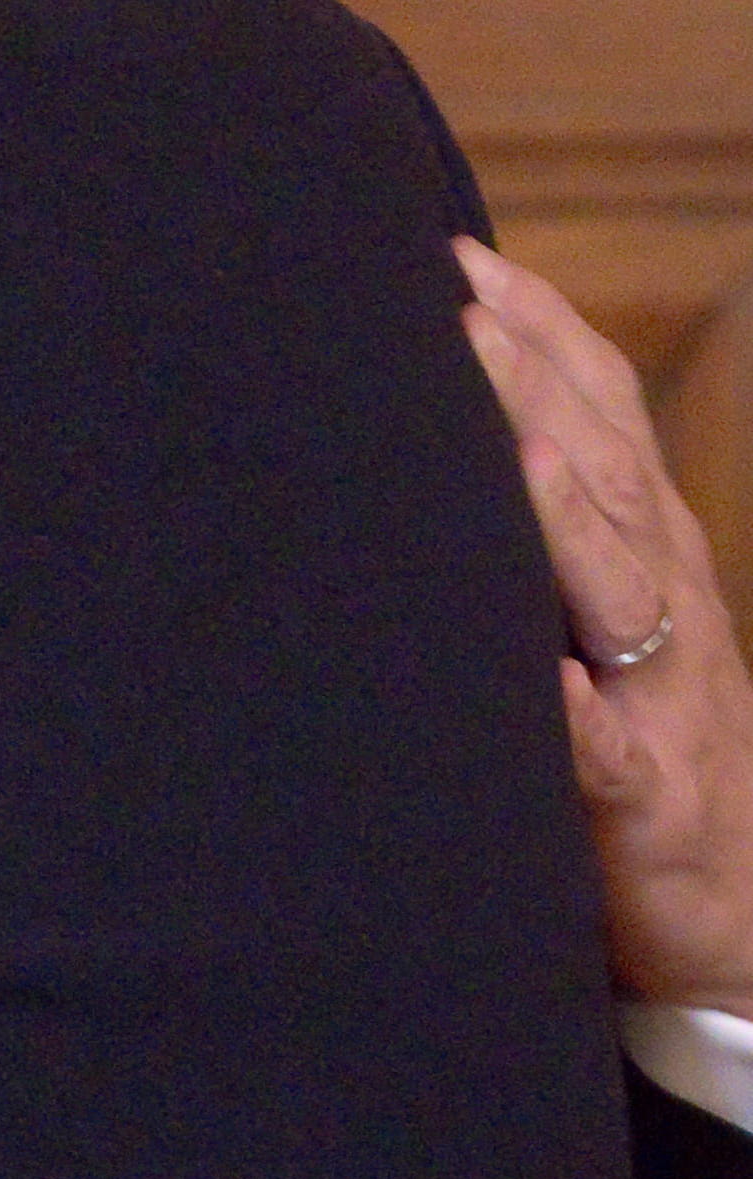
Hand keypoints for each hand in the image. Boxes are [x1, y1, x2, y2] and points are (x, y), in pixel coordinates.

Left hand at [458, 235, 752, 1013]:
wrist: (738, 919)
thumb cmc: (644, 757)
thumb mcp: (600, 630)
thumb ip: (544, 541)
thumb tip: (453, 437)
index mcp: (649, 558)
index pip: (603, 417)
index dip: (544, 334)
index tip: (461, 259)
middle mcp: (666, 609)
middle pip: (605, 473)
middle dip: (537, 383)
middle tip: (457, 305)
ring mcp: (664, 703)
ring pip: (620, 590)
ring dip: (566, 515)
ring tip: (513, 444)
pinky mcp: (647, 808)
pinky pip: (610, 759)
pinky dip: (580, 717)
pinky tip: (549, 682)